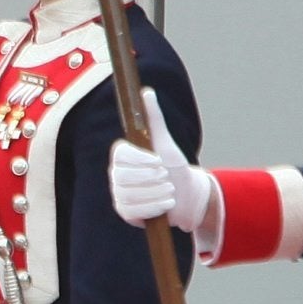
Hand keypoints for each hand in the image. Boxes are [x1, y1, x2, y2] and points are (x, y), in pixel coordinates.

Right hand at [106, 90, 211, 232]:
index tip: (159, 162)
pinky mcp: (125, 211)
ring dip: (157, 193)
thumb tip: (146, 92)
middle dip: (152, 179)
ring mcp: (119, 193)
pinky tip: (166, 203)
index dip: (140, 159)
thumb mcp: (165, 142)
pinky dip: (155, 207)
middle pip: (125, 176)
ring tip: (170, 191)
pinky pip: (134, 210)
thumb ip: (154, 118)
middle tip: (166, 178)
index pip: (121, 154)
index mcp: (122, 156)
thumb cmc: (174, 168)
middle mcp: (116, 174)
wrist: (186, 197)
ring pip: (132, 193)